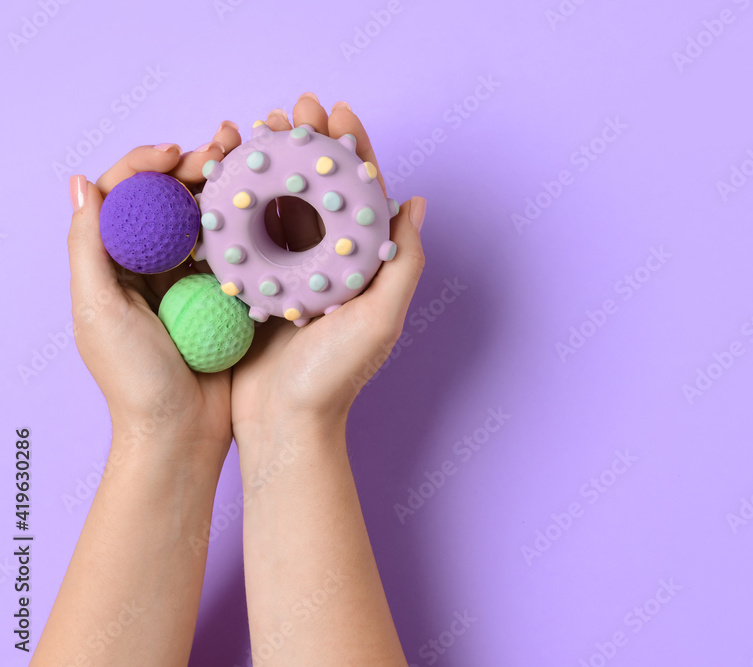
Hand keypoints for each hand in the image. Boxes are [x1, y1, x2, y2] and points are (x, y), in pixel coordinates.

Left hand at [68, 127, 242, 471]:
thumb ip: (88, 247)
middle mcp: (148, 266)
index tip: (178, 153)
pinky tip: (266, 207)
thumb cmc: (134, 379)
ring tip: (248, 163)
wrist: (181, 433)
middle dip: (193, 166)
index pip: (122, 196)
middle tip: (224, 149)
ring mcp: (188, 281)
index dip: (146, 165)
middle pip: (167, 200)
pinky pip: (234, 251)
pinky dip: (247, 226)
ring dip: (224, 188)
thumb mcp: (98, 309)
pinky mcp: (224, 297)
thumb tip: (79, 182)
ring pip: (204, 219)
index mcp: (112, 264)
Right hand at [231, 95, 426, 443]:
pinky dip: (241, 198)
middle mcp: (330, 263)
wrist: (283, 425)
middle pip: (320, 188)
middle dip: (308, 143)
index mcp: (364, 266)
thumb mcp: (380, 319)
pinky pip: (248, 231)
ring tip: (258, 124)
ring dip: (272, 161)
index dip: (353, 149)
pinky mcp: (254, 284)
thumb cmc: (335, 377)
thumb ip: (404, 262)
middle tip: (293, 106)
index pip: (363, 194)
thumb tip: (416, 203)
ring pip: (283, 202)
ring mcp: (291, 272)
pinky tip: (227, 169)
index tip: (338, 111)